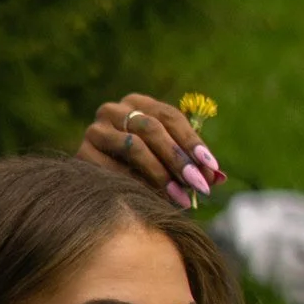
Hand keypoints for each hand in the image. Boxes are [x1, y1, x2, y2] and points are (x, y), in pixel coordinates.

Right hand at [77, 92, 224, 209]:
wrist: (92, 188)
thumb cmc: (137, 172)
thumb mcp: (167, 163)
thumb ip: (191, 165)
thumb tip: (219, 177)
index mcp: (136, 103)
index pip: (170, 116)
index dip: (192, 141)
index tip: (211, 168)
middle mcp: (113, 110)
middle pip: (152, 128)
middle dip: (179, 159)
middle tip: (199, 185)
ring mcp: (96, 130)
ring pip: (135, 146)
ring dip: (162, 173)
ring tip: (181, 197)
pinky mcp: (84, 154)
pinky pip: (115, 169)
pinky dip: (137, 184)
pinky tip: (153, 201)